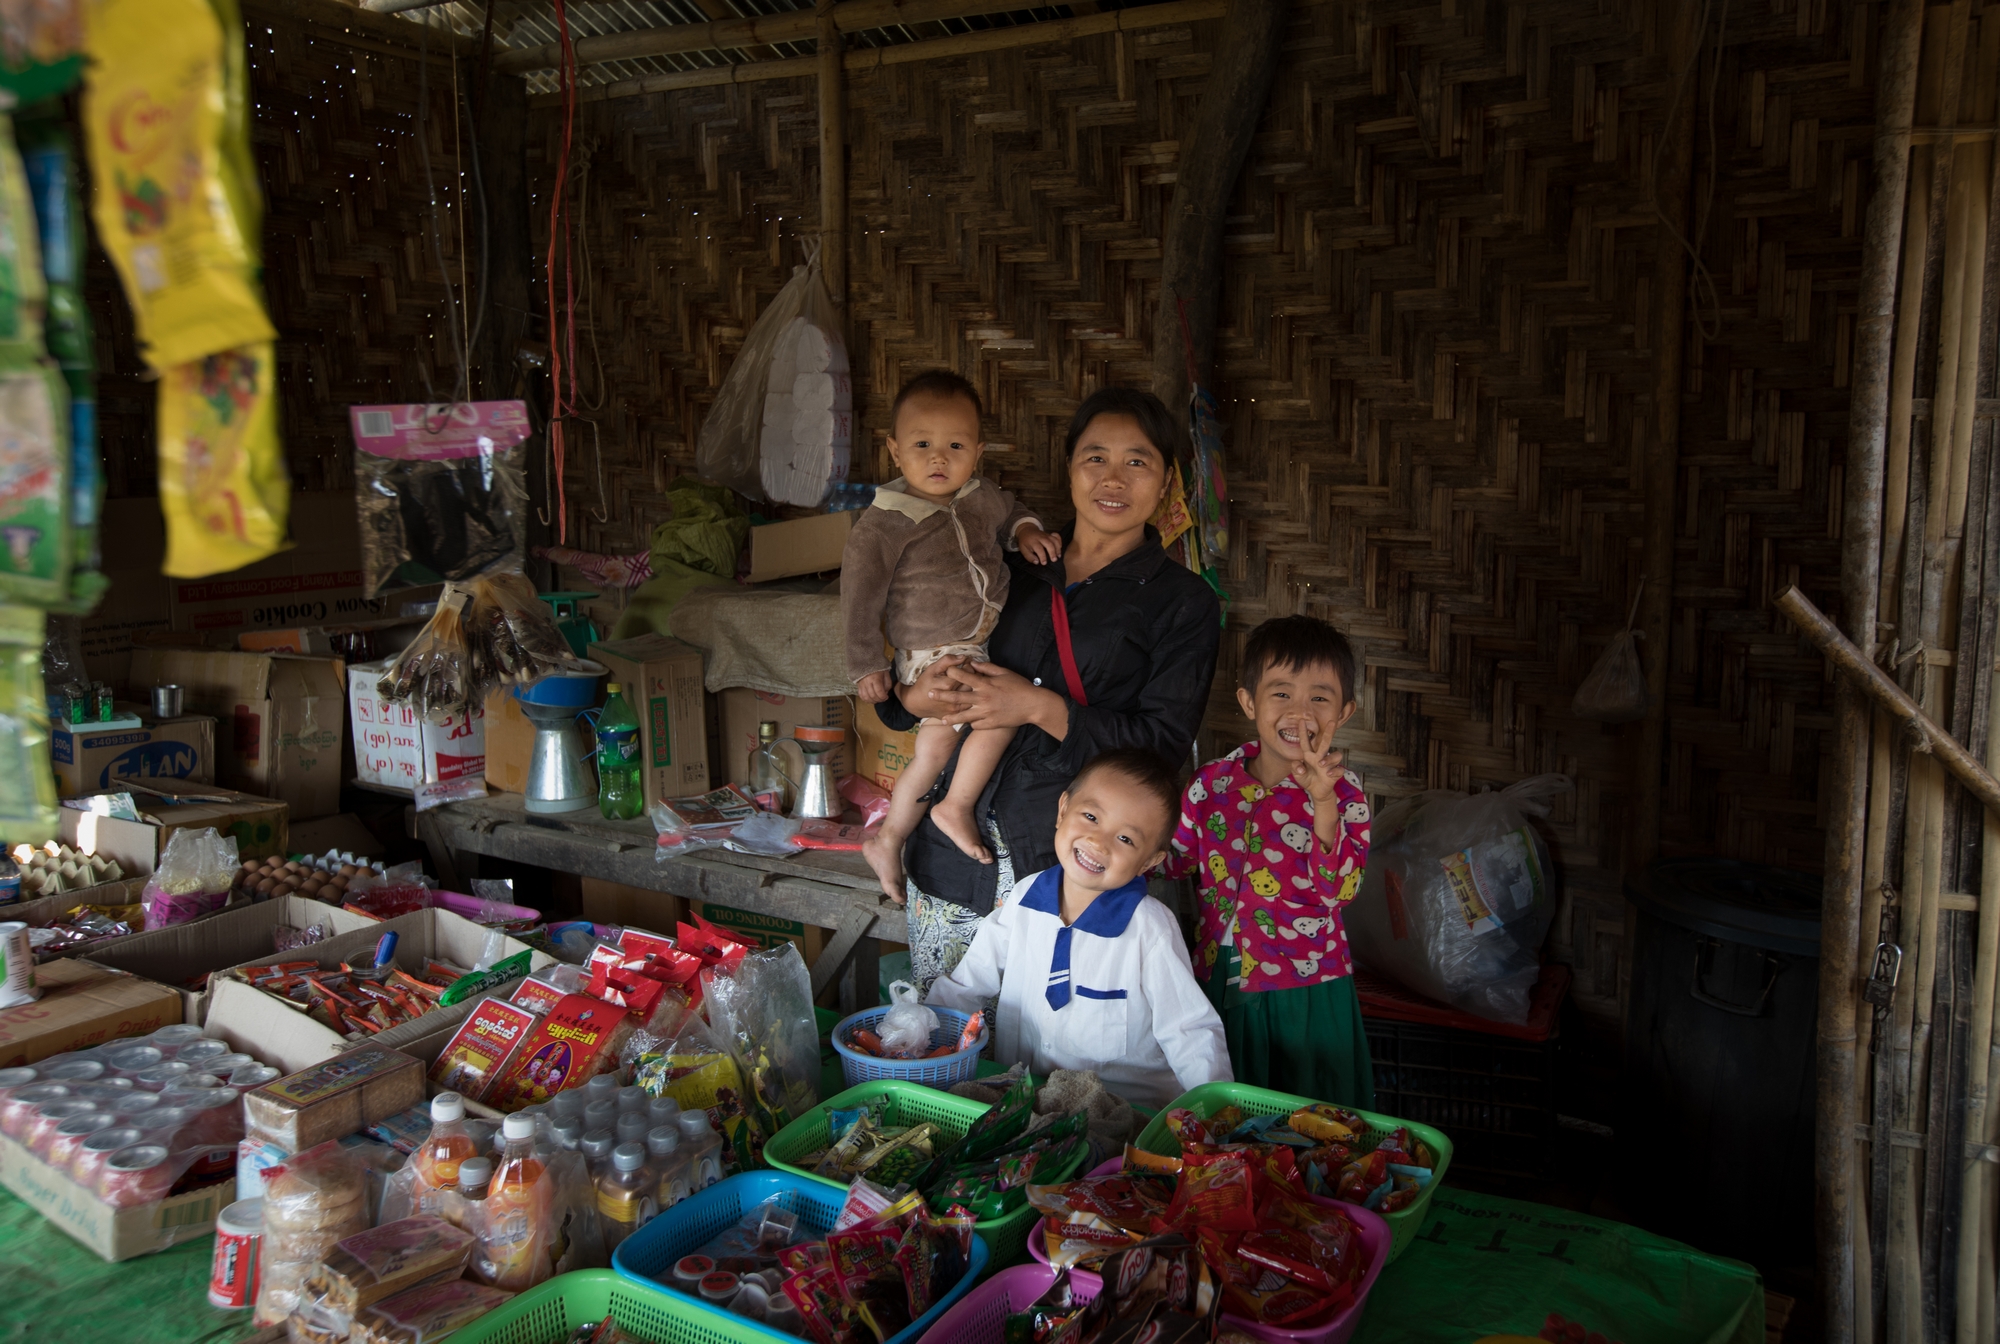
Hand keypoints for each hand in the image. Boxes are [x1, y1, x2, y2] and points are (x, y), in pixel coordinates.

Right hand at [857, 670, 893, 703]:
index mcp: (875, 678)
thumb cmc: (878, 668)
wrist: (866, 662)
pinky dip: (866, 700)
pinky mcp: (858, 686)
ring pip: (866, 697)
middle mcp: (867, 682)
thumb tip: (885, 692)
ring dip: (873, 701)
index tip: (886, 697)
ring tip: (877, 699)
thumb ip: (888, 683)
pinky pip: (861, 696)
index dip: (883, 697)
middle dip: (879, 700)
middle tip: (883, 698)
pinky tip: (870, 699)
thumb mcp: (886, 673)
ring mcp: (862, 685)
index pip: (879, 692)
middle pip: (873, 696)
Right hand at [893, 655, 969, 716]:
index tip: (967, 663)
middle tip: (970, 672)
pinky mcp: (955, 715)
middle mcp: (953, 699)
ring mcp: (955, 709)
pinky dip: (971, 699)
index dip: (969, 666)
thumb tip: (963, 657)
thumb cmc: (924, 683)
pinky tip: (968, 693)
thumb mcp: (932, 669)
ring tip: (970, 682)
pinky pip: (969, 707)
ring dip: (974, 689)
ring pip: (973, 697)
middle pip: (972, 685)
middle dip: (973, 676)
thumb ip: (947, 661)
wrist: (916, 703)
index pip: (967, 673)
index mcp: (948, 685)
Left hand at [931, 660, 1066, 734]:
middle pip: (957, 698)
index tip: (944, 671)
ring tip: (941, 720)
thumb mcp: (1004, 673)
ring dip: (951, 717)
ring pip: (964, 716)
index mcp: (985, 685)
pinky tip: (966, 723)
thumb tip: (973, 664)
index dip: (952, 673)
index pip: (964, 678)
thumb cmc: (1020, 687)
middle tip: (929, 695)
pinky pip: (976, 725)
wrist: (1033, 705)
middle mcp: (983, 699)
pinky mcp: (991, 724)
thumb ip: (987, 668)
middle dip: (942, 696)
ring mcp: (986, 713)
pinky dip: (971, 724)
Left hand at [1017, 525, 1063, 563]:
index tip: (1044, 563)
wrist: (1027, 530)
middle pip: (1049, 543)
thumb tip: (1037, 562)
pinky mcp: (1050, 534)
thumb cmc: (1025, 542)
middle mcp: (1041, 537)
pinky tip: (1060, 548)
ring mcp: (1046, 535)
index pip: (1039, 549)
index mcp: (1033, 541)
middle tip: (1054, 560)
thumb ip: (1029, 557)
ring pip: (1054, 540)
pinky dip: (1060, 541)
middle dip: (1052, 552)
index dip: (1042, 556)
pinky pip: (1057, 536)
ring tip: (1059, 556)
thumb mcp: (1023, 550)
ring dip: (1058, 548)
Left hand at [1295, 720, 1349, 804]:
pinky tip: (1328, 774)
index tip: (1301, 721)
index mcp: (1310, 756)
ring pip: (1336, 755)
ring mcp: (1330, 765)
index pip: (1306, 742)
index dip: (1303, 732)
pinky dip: (1335, 771)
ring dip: (1329, 758)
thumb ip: (1295, 769)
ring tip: (1321, 764)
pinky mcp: (1336, 774)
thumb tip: (1300, 766)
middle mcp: (1321, 757)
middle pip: (1326, 742)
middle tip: (1331, 722)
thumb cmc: (1307, 779)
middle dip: (1329, 732)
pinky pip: (1339, 769)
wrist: (1316, 791)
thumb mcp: (1297, 775)